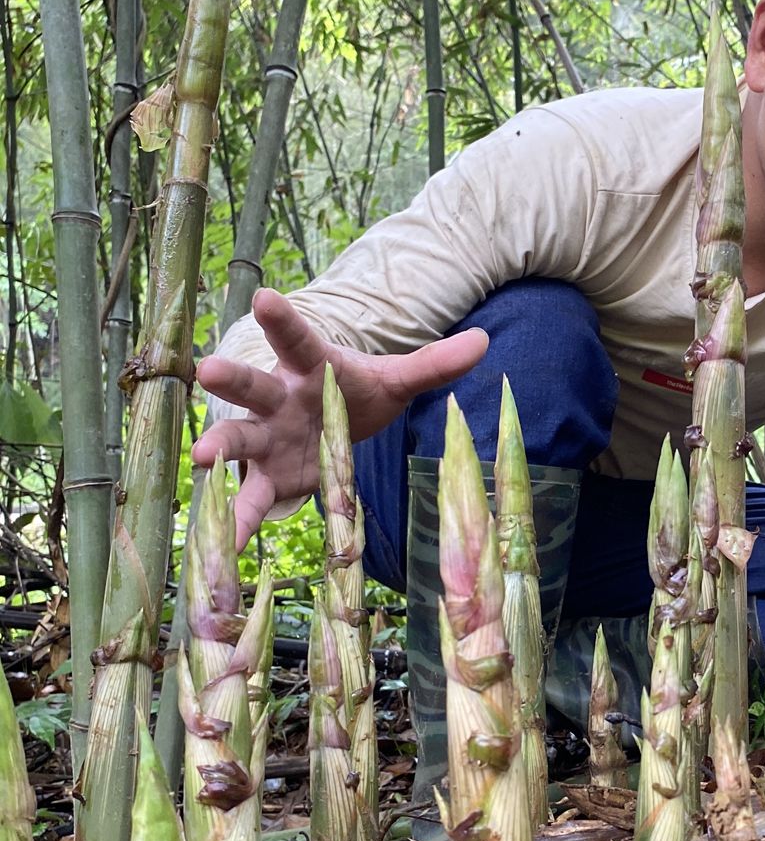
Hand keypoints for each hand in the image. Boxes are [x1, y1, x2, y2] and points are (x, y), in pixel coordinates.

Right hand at [191, 289, 487, 547]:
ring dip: (221, 445)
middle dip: (233, 379)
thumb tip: (483, 341)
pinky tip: (222, 543)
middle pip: (254, 386)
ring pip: (239, 437)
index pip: (298, 340)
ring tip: (203, 457)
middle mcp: (280, 399)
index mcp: (312, 368)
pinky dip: (235, 520)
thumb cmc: (357, 395)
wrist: (333, 427)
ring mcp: (267, 438)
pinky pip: (250, 499)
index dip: (283, 320)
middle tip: (210, 368)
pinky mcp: (270, 477)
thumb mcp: (396, 380)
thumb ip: (434, 364)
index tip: (265, 297)